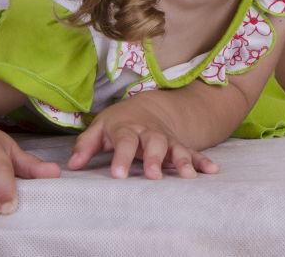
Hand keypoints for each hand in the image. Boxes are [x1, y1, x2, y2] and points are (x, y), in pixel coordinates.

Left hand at [68, 97, 218, 179]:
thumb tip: (72, 165)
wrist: (147, 107)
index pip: (124, 141)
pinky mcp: (179, 145)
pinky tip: (211, 171)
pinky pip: (192, 152)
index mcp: (127, 128)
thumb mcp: (99, 128)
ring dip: (182, 160)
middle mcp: (149, 132)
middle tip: (153, 175)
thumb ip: (85, 145)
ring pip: (175, 147)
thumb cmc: (119, 123)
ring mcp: (166, 139)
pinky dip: (202, 161)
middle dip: (154, 159)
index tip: (118, 175)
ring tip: (187, 175)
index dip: (121, 157)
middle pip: (154, 143)